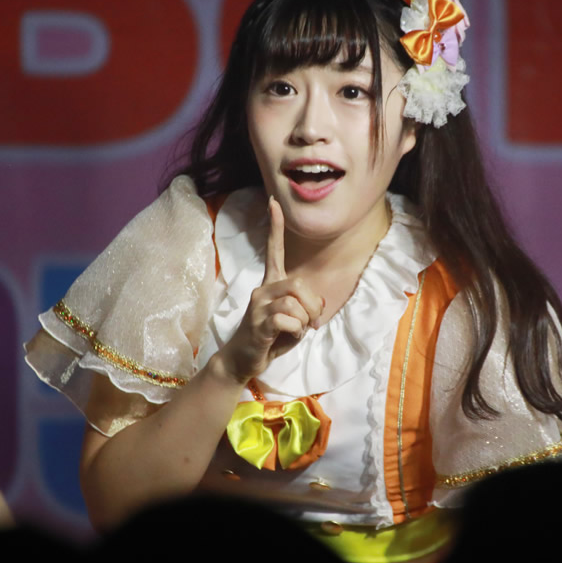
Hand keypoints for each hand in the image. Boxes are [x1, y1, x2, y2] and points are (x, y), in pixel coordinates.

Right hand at [217, 197, 323, 382]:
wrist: (244, 360)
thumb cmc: (271, 338)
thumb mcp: (294, 320)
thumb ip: (306, 307)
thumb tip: (318, 304)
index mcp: (271, 284)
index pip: (274, 250)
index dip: (275, 227)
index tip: (274, 202)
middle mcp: (262, 290)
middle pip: (298, 285)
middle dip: (312, 306)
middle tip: (309, 323)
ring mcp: (258, 306)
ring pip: (295, 304)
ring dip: (304, 323)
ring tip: (294, 332)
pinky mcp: (258, 323)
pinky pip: (287, 320)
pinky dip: (295, 331)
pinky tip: (285, 338)